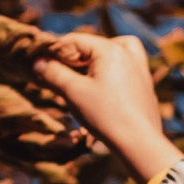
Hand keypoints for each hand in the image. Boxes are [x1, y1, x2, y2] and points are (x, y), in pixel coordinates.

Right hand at [36, 29, 183, 183]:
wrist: (139, 143)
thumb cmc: (105, 115)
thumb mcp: (73, 92)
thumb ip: (53, 73)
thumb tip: (38, 62)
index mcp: (111, 49)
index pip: (75, 41)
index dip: (55, 52)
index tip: (41, 65)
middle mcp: (128, 54)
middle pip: (93, 47)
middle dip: (74, 60)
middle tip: (60, 76)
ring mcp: (140, 69)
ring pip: (114, 52)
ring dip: (96, 60)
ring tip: (85, 75)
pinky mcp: (145, 86)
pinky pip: (126, 68)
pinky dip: (113, 71)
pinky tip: (104, 88)